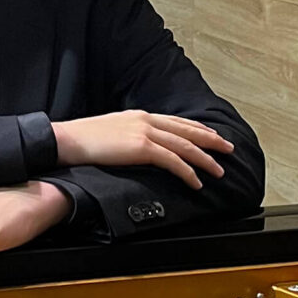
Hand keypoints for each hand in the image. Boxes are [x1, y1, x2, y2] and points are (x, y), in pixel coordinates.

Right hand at [52, 110, 230, 191]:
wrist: (69, 140)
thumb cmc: (84, 139)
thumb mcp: (112, 131)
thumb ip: (130, 134)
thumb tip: (139, 146)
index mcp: (139, 115)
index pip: (176, 121)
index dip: (197, 128)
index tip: (212, 135)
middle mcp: (146, 120)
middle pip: (186, 130)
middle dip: (211, 141)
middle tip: (228, 149)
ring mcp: (144, 132)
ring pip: (185, 145)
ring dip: (205, 159)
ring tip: (218, 170)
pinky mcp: (141, 148)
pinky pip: (172, 161)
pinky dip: (187, 172)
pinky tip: (196, 182)